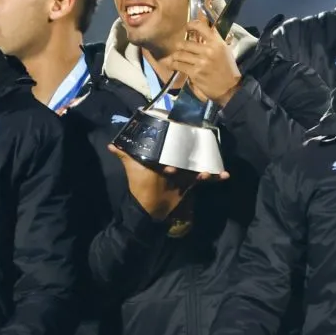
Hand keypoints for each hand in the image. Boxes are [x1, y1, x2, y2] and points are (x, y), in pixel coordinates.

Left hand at [107, 144, 228, 218]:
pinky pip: (204, 178)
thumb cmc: (140, 184)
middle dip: (196, 149)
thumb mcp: (133, 168)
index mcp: (163, 155)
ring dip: (207, 163)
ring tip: (213, 165)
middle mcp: (175, 160)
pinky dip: (215, 177)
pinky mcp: (190, 182)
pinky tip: (225, 175)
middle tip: (204, 143)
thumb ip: (125, 155)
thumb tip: (110, 144)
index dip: (179, 135)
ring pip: (199, 163)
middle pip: (188, 151)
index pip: (171, 142)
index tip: (188, 125)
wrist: (148, 209)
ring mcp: (184, 171)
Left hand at [170, 19, 241, 105]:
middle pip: (185, 43)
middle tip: (179, 48)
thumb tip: (202, 28)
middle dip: (180, 46)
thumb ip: (213, 40)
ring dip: (175, 56)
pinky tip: (173, 65)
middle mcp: (208, 50)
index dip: (191, 25)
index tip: (187, 27)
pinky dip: (174, 65)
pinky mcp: (195, 73)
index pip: (201, 27)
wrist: (230, 88)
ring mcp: (201, 62)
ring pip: (180, 54)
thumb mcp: (224, 50)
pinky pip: (179, 65)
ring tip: (175, 57)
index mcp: (217, 43)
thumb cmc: (228, 69)